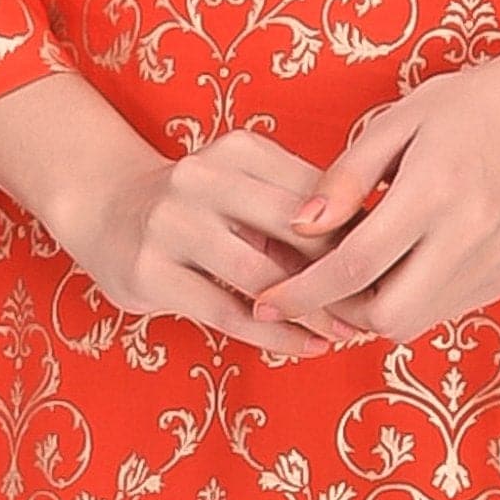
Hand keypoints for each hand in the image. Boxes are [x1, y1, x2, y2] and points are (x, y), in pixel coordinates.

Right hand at [0, 74, 352, 364]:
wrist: (103, 209)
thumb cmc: (197, 205)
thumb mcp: (243, 184)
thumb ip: (297, 205)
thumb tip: (380, 243)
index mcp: (238, 150)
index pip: (316, 195)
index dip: (361, 235)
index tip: (396, 269)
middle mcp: (202, 178)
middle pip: (296, 231)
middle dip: (345, 275)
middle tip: (382, 307)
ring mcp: (172, 224)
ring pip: (263, 277)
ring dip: (314, 312)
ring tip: (349, 335)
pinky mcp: (151, 272)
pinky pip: (227, 312)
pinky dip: (274, 336)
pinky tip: (307, 348)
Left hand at [250, 0, 499, 347]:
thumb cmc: (469, 105)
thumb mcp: (398, 121)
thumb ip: (347, 177)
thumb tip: (299, 225)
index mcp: (434, 191)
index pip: (354, 266)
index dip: (303, 291)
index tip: (266, 301)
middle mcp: (469, 235)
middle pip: (386, 315)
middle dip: (340, 311)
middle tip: (317, 285)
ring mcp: (496, 261)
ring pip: (417, 322)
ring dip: (376, 309)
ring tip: (358, 273)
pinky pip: (446, 309)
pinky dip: (414, 299)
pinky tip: (404, 265)